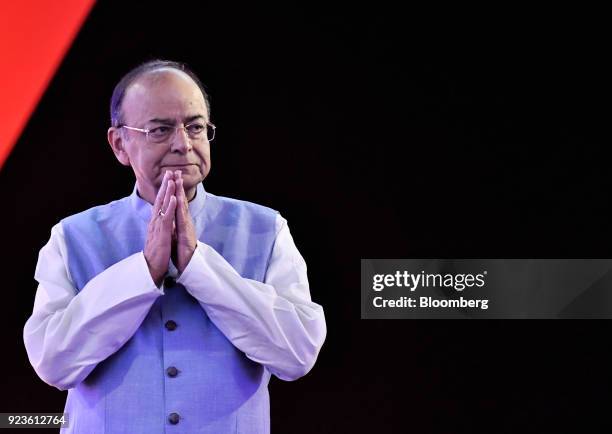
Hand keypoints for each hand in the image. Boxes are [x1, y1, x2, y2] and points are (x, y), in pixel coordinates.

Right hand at [144, 171, 176, 285]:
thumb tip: (164, 216)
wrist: (151, 267)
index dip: (164, 190)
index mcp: (156, 222)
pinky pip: (167, 217)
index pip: (160, 202)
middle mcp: (155, 221)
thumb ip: (161, 224)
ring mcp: (158, 226)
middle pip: (160, 199)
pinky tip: (174, 198)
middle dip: (165, 185)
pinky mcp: (162, 233)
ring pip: (163, 205)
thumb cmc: (157, 252)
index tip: (168, 178)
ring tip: (171, 179)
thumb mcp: (160, 235)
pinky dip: (170, 207)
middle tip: (169, 171)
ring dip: (167, 192)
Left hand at [172, 170, 196, 272]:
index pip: (177, 203)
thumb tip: (172, 217)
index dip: (175, 190)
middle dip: (178, 186)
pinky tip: (177, 198)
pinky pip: (182, 218)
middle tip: (177, 171)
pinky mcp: (186, 234)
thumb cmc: (181, 253)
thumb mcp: (175, 236)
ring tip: (178, 179)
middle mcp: (184, 222)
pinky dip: (179, 207)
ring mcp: (186, 227)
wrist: (187, 266)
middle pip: (181, 201)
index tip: (172, 178)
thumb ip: (175, 225)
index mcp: (180, 222)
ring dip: (180, 192)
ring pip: (182, 206)